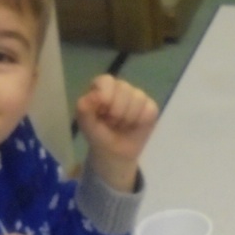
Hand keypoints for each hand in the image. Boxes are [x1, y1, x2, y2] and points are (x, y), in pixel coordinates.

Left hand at [77, 75, 157, 190]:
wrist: (114, 154)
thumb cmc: (98, 135)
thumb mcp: (86, 124)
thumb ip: (84, 109)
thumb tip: (95, 95)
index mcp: (102, 87)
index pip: (106, 80)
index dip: (106, 96)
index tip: (102, 112)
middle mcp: (120, 87)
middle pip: (124, 88)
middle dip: (117, 111)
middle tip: (111, 123)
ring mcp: (137, 96)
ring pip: (138, 98)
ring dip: (128, 118)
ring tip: (121, 125)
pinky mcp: (150, 107)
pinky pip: (149, 110)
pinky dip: (140, 122)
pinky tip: (134, 126)